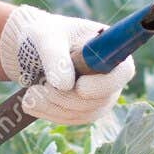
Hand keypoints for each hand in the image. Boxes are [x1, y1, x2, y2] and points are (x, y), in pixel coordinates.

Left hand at [0, 5, 134, 126]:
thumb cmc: (45, 35)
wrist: (30, 48)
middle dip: (67, 97)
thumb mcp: (45, 36)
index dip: (104, 84)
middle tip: (41, 85)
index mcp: (111, 50)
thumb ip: (55, 56)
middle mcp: (111, 76)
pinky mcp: (83, 110)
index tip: (80, 86)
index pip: (123, 72)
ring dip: (53, 105)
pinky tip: (30, 101)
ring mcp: (99, 96)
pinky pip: (70, 119)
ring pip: (83, 113)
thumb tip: (65, 85)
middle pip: (101, 99)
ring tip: (30, 92)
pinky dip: (48, 112)